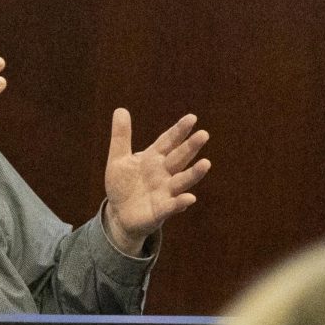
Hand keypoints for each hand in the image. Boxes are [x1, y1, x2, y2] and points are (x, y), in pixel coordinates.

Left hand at [103, 108, 210, 254]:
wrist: (119, 214)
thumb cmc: (122, 184)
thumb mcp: (118, 159)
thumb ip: (121, 136)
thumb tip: (120, 109)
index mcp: (154, 158)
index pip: (168, 141)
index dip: (179, 130)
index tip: (192, 118)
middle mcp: (164, 173)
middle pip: (179, 158)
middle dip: (191, 147)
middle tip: (204, 134)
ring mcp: (164, 192)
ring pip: (182, 181)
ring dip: (194, 173)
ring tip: (206, 163)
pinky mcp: (160, 211)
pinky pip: (172, 206)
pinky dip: (180, 202)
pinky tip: (190, 198)